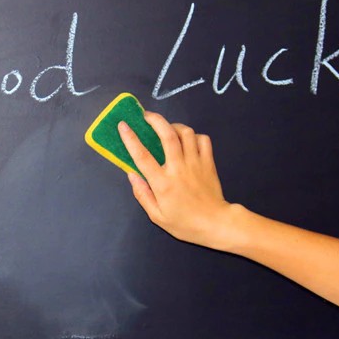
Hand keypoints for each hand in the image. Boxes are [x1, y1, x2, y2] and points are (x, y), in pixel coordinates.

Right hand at [118, 112, 238, 249]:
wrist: (216, 223)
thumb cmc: (184, 223)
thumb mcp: (157, 216)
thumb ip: (142, 194)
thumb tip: (131, 174)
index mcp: (162, 183)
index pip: (142, 156)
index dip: (130, 138)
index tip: (123, 125)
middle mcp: (178, 168)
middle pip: (167, 135)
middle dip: (155, 120)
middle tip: (146, 115)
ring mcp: (195, 163)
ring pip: (186, 133)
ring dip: (174, 126)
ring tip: (167, 128)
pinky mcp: (209, 162)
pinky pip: (203, 140)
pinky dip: (194, 135)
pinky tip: (188, 140)